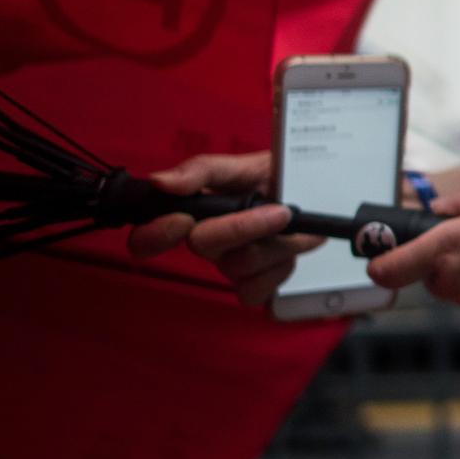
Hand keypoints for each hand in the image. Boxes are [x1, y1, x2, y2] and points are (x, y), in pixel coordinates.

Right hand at [125, 152, 323, 305]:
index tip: (182, 219)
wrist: (311, 192)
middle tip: (277, 211)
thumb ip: (200, 171)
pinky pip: (254, 293)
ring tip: (290, 221)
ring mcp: (229, 266)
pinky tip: (289, 248)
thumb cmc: (270, 177)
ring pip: (237, 268)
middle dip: (241, 227)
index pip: (148, 238)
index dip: (156, 234)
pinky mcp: (253, 285)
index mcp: (192, 215)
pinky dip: (279, 269)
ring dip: (272, 244)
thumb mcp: (239, 166)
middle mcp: (206, 244)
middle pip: (202, 248)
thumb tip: (160, 182)